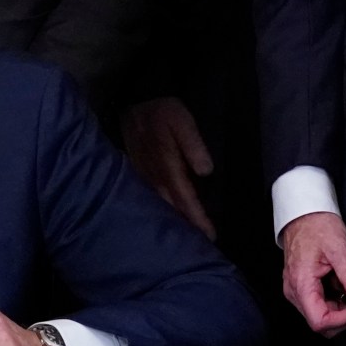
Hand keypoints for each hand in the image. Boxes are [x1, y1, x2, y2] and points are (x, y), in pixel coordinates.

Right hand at [123, 97, 214, 235]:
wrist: (136, 100)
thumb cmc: (163, 111)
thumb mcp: (183, 122)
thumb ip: (194, 146)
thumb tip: (206, 171)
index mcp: (168, 166)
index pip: (186, 198)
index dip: (197, 217)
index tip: (209, 236)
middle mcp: (155, 176)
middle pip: (172, 207)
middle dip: (186, 226)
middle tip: (201, 245)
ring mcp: (144, 175)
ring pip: (159, 204)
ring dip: (173, 220)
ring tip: (186, 236)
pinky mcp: (139, 171)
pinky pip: (150, 196)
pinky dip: (160, 208)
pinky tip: (166, 214)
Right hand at [281, 212, 345, 335]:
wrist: (303, 213)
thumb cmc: (317, 226)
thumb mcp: (339, 248)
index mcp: (301, 283)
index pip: (320, 321)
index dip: (343, 320)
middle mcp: (294, 291)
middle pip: (320, 324)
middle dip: (344, 317)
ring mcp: (296, 290)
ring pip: (319, 316)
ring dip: (340, 310)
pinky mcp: (301, 287)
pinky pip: (317, 305)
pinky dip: (334, 302)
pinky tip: (341, 287)